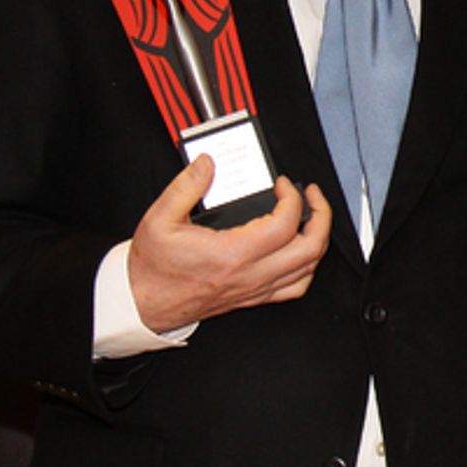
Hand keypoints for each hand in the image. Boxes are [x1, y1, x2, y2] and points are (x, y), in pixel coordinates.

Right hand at [128, 159, 331, 331]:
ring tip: (312, 218)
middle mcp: (249, 274)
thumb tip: (207, 164)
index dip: (292, 197)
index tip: (283, 184)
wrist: (145, 302)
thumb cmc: (153, 267)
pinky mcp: (253, 298)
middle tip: (312, 197)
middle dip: (321, 216)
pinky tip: (302, 252)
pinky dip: (307, 268)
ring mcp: (254, 289)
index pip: (284, 224)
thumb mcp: (159, 219)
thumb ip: (186, 186)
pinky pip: (295, 288)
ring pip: (307, 269)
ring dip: (318, 240)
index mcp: (231, 254)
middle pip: (309, 249)